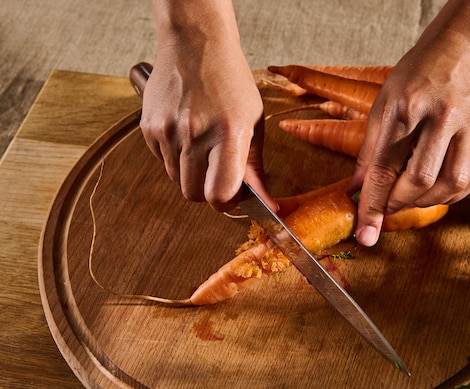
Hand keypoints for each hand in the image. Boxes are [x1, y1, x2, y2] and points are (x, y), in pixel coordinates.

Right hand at [140, 1, 273, 211]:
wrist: (195, 45)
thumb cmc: (230, 82)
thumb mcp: (253, 121)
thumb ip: (254, 165)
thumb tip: (261, 200)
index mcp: (228, 134)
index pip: (219, 193)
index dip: (225, 203)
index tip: (231, 197)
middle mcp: (195, 134)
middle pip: (193, 194)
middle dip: (207, 191)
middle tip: (218, 173)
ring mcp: (168, 131)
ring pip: (176, 179)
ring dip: (190, 173)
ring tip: (202, 145)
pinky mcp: (149, 127)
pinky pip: (161, 160)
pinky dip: (174, 156)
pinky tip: (185, 132)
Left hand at [348, 0, 469, 246]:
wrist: (460, 50)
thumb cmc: (414, 75)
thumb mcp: (381, 104)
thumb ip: (369, 150)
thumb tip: (356, 190)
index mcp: (405, 108)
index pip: (384, 168)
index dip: (372, 206)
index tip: (366, 236)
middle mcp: (439, 119)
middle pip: (419, 180)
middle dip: (397, 203)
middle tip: (386, 204)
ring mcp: (467, 128)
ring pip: (449, 185)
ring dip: (424, 202)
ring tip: (409, 196)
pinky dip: (449, 196)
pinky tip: (434, 192)